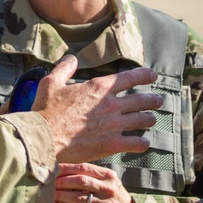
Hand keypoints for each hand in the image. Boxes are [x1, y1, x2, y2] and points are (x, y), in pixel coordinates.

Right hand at [33, 55, 161, 162]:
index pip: (129, 78)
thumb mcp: (51, 82)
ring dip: (149, 119)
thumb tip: (71, 58)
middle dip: (153, 100)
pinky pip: (135, 143)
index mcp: (99, 87)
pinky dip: (142, 143)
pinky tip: (145, 143)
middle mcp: (111, 104)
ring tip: (153, 119)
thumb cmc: (46, 110)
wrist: (44, 138)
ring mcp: (113, 124)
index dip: (144, 75)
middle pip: (141, 100)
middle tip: (159, 100)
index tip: (153, 75)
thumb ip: (64, 68)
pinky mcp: (111, 144)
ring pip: (141, 120)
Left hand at [54, 163, 136, 202]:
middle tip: (49, 181)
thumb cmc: (111, 190)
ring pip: (77, 197)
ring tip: (48, 192)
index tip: (54, 168)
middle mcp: (107, 188)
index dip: (67, 168)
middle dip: (62, 181)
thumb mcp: (106, 178)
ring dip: (60, 194)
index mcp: (108, 175)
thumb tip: (63, 169)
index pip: (84, 167)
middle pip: (80, 181)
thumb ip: (90, 173)